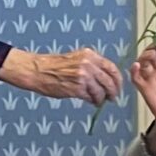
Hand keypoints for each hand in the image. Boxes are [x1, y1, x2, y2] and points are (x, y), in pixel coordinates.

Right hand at [0, 47, 124, 105]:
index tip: (118, 86)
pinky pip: (91, 97)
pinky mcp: (77, 88)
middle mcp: (88, 64)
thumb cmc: (54, 66)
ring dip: (101, 98)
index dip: (117, 79)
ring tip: (98, 101)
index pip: (111, 67)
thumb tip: (105, 79)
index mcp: (89, 55)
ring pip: (101, 91)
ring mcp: (83, 76)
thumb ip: (91, 66)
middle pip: (109, 81)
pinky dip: (92, 100)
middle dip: (113, 91)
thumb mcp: (76, 59)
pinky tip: (90, 101)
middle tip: (113, 98)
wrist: (38, 71)